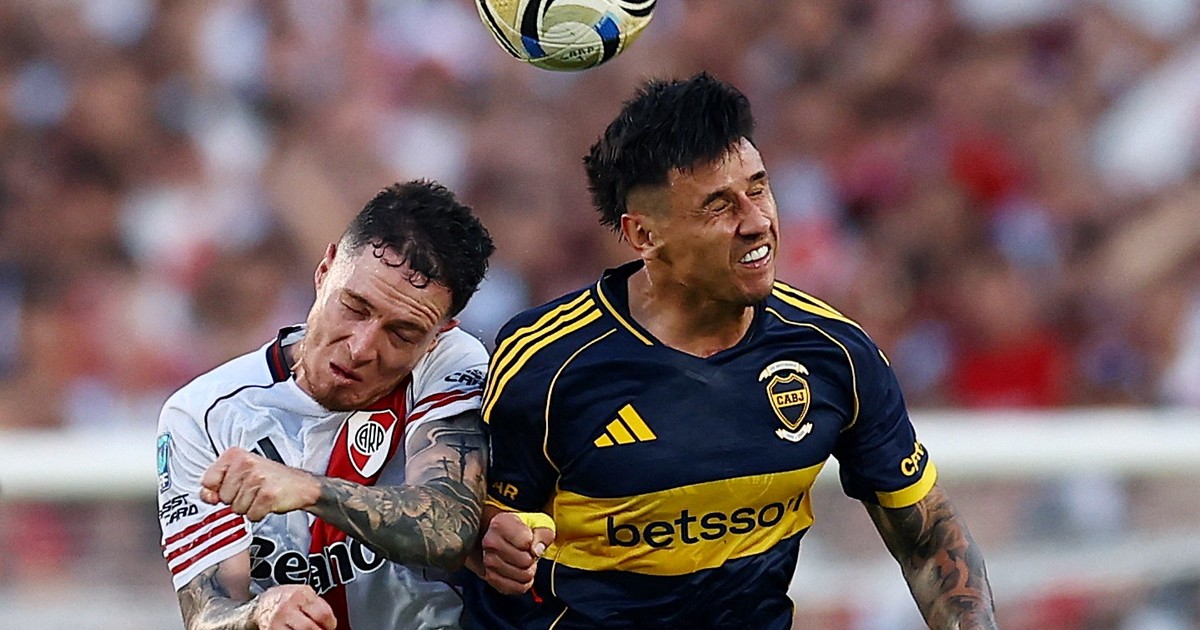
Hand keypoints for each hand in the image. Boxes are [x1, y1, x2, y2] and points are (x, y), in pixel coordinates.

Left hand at [200, 447, 320, 520]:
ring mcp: (257, 479)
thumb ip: (218, 483)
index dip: (216, 490)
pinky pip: (251, 515)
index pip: (208, 480)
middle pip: (223, 497)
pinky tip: (267, 503)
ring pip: (236, 509)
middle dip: (235, 499)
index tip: (229, 488)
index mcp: (235, 455)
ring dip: (248, 507)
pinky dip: (259, 514)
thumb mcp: (240, 473)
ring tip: (260, 495)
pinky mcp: (268, 495)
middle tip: (251, 490)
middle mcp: (246, 464)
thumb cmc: (270, 478)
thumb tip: (206, 496)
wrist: (300, 484)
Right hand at [252, 584, 336, 629]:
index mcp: (300, 595)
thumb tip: (331, 621)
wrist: (263, 603)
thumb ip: (318, 605)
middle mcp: (287, 607)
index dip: (330, 623)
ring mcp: (278, 621)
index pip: (322, 614)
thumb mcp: (304, 593)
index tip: (330, 625)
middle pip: (310, 628)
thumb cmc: (287, 598)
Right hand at [480, 512, 555, 594]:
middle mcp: (490, 542)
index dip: (534, 543)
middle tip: (528, 553)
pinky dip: (522, 584)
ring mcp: (488, 561)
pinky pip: (514, 588)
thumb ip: (543, 534)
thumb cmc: (523, 529)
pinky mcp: (490, 577)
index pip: (526, 542)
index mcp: (500, 524)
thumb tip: (537, 550)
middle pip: (524, 561)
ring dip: (528, 572)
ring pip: (521, 576)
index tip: (530, 539)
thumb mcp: (539, 523)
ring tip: (524, 562)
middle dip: (532, 559)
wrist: (504, 537)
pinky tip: (521, 573)